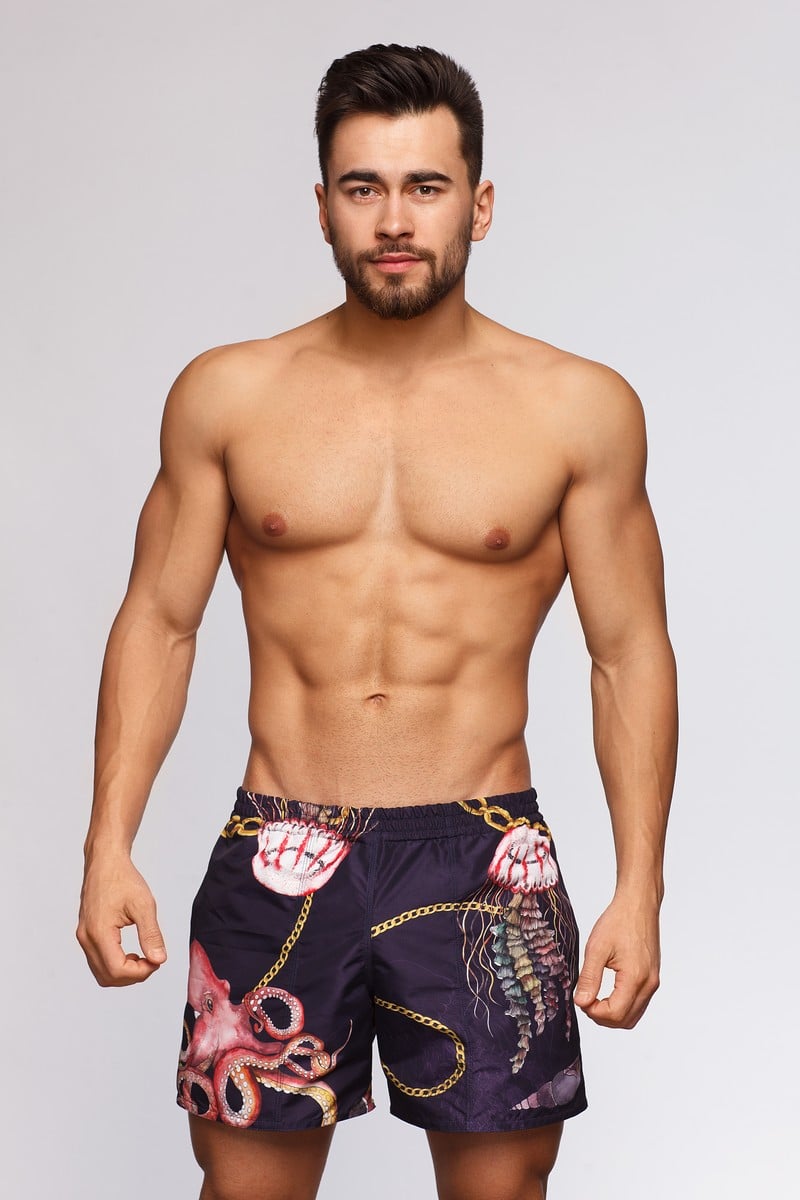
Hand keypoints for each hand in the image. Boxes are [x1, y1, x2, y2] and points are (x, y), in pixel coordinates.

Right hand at [77, 852, 166, 985]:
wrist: (105, 861)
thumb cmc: (122, 878)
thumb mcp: (143, 904)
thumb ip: (151, 934)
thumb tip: (159, 959)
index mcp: (99, 932)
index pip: (117, 970)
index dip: (140, 972)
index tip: (156, 961)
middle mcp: (86, 938)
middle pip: (108, 977)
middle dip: (133, 976)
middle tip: (152, 961)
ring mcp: (84, 937)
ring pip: (101, 972)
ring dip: (123, 972)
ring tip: (142, 957)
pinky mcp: (86, 934)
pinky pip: (98, 961)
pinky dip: (115, 964)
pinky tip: (130, 953)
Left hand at [574, 894, 659, 1028]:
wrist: (639, 904)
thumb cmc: (619, 921)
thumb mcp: (597, 947)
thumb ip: (589, 977)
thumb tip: (581, 1002)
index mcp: (636, 977)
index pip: (615, 1013)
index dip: (594, 1012)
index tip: (581, 1000)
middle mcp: (649, 984)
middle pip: (626, 1020)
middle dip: (603, 1017)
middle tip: (585, 1001)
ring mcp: (653, 982)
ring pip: (633, 1015)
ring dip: (613, 1013)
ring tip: (594, 998)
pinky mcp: (652, 977)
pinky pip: (639, 1003)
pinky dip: (623, 1005)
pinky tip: (607, 993)